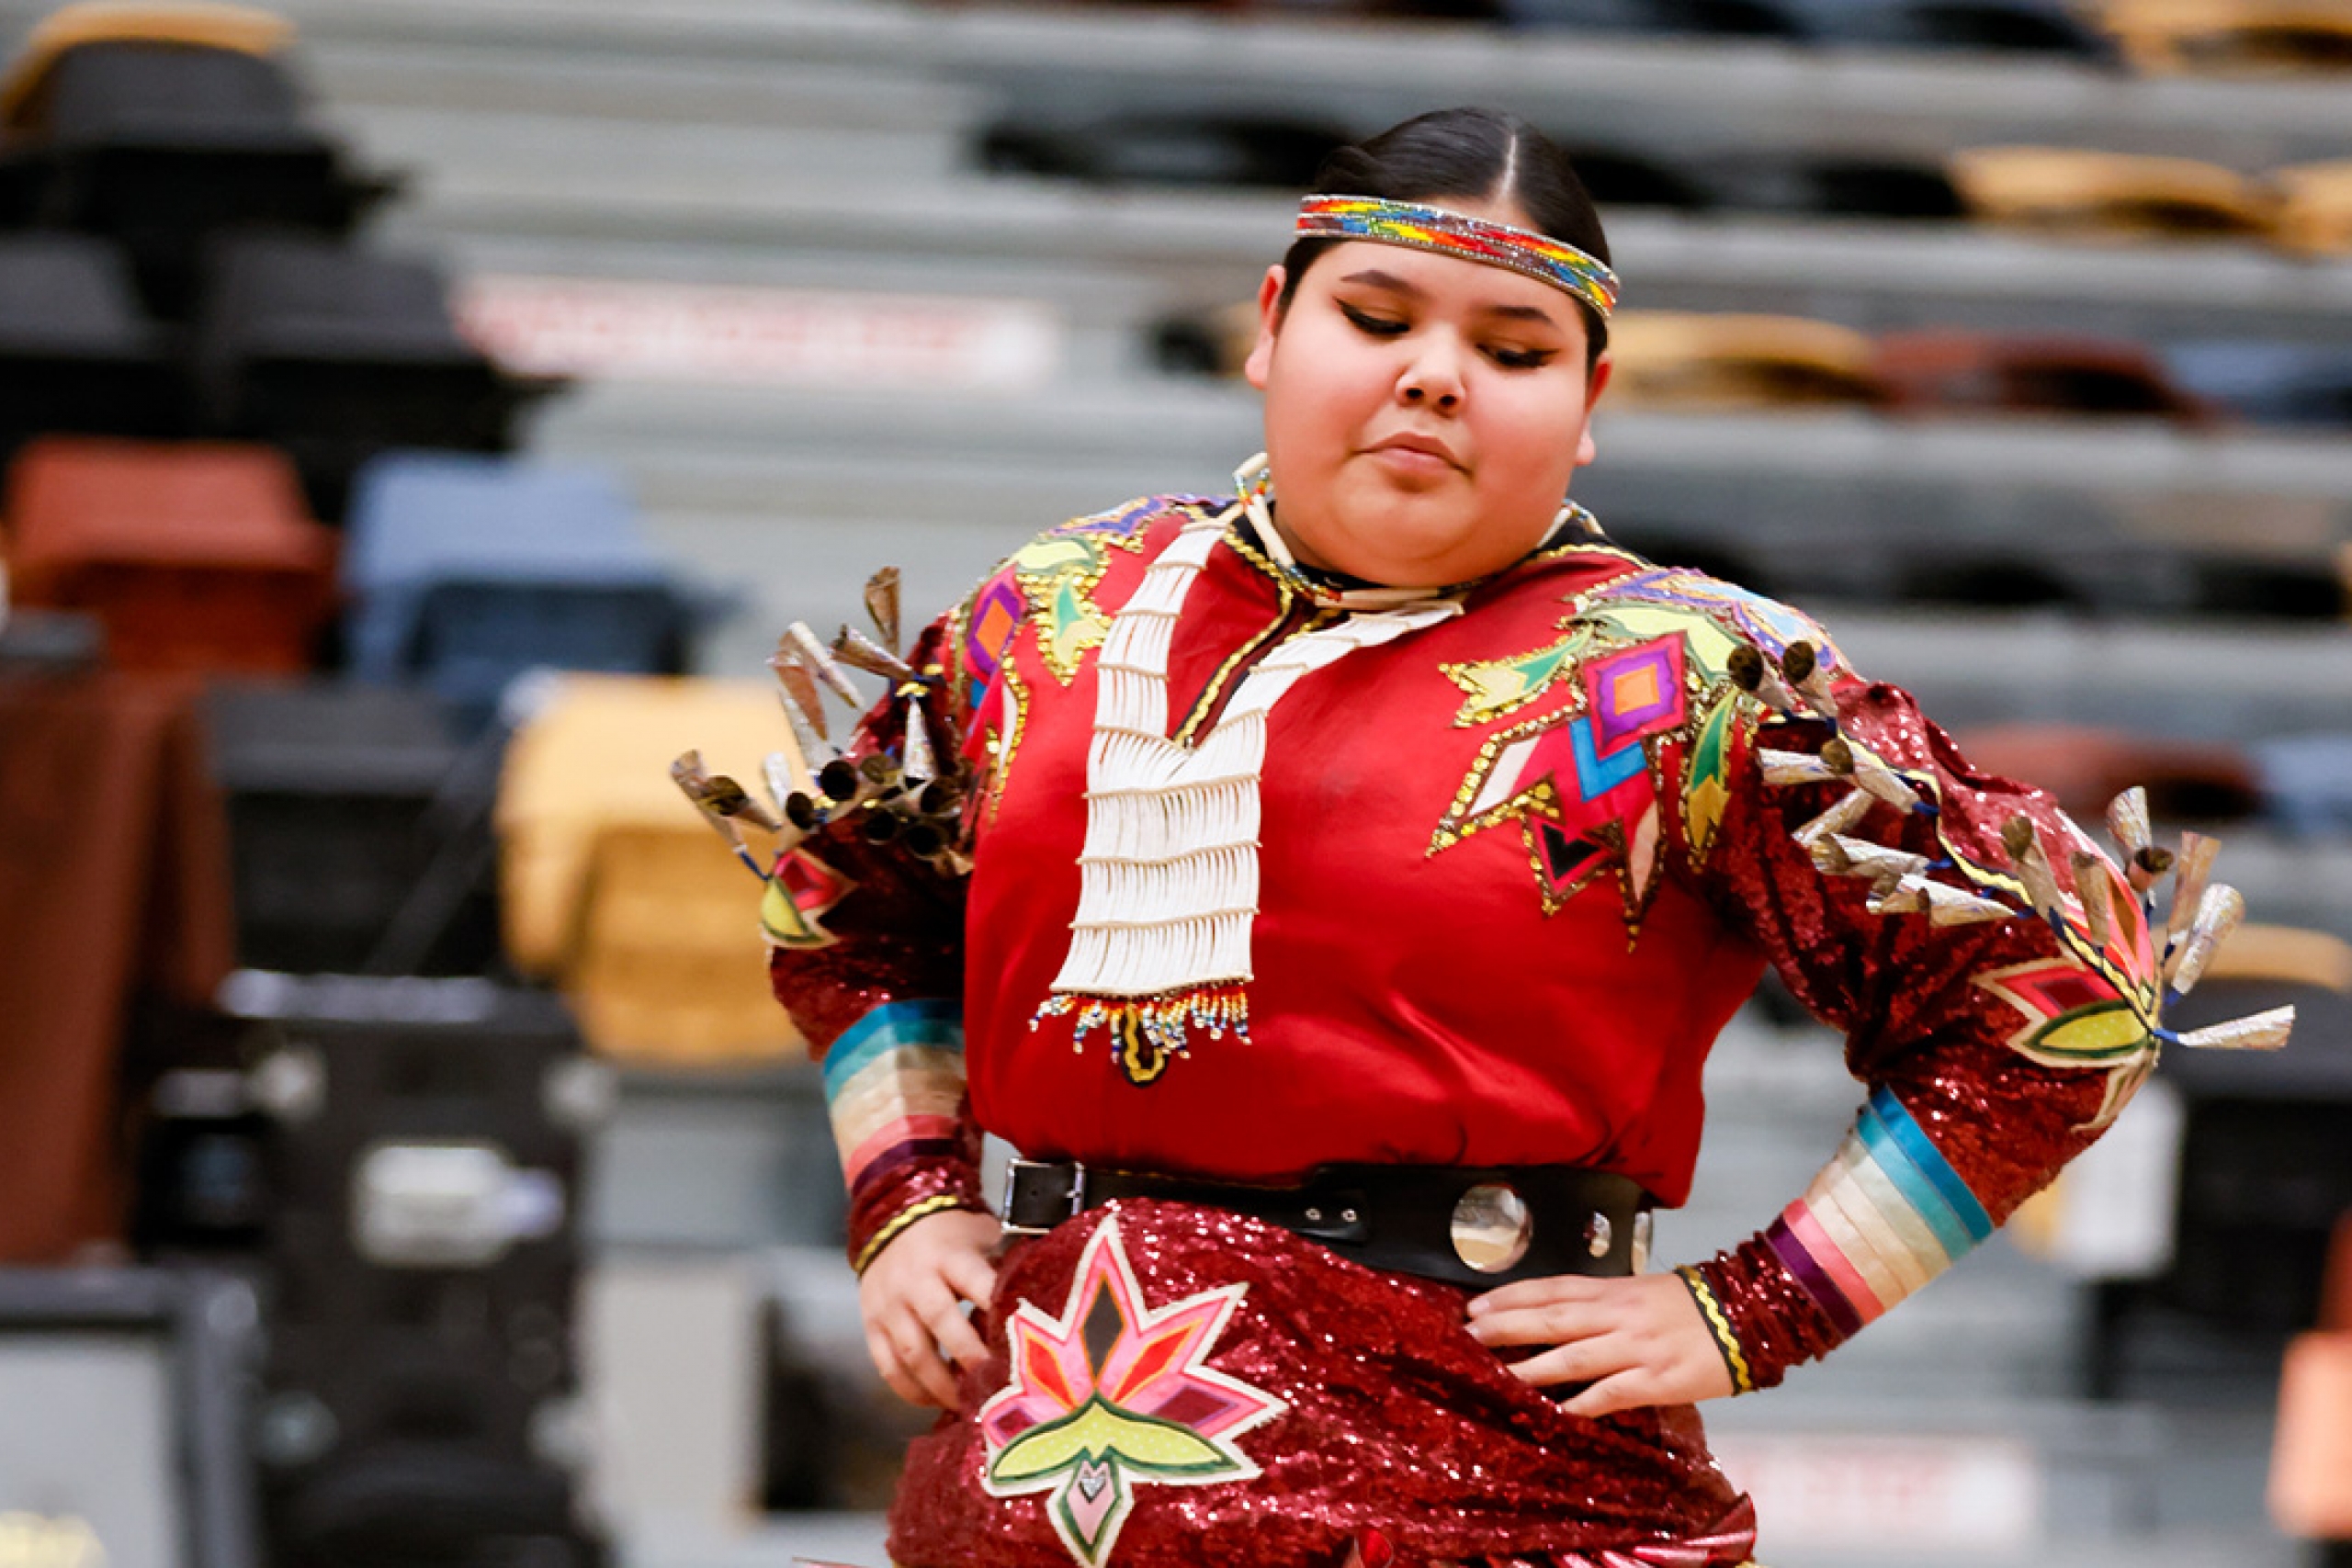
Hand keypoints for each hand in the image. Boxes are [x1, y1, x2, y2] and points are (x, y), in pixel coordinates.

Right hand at [858, 1207, 1001, 1408]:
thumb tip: (1038, 1304)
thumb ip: (1001, 1266)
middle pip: (941, 1323)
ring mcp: (888, 1306)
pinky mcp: (870, 1326)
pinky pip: (888, 1367)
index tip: (1020, 1338)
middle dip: (970, 1358)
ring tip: (966, 1402)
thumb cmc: (947, 1232)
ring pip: (912, 1354)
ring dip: (941, 1385)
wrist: (890, 1221)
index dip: (996, 1309)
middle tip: (995, 1386)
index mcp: (949, 1256)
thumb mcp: (979, 1235)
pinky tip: (933, 1400)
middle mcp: (915, 1281)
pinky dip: (911, 1390)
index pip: (975, 1282)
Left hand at [1465, 1271, 1733, 1418]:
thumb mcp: (1641, 1291)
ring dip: (1530, 1367)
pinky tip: (1555, 1414)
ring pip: (1573, 1356)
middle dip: (1506, 1327)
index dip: (1511, 1296)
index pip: (1552, 1288)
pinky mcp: (1657, 1380)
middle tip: (1468, 1336)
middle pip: (1552, 1318)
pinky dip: (1581, 1404)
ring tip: (1495, 1377)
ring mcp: (1636, 1347)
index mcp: (1613, 1290)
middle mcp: (1618, 1314)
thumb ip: (1601, 1303)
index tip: (1474, 1307)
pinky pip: (1611, 1393)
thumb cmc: (1691, 1305)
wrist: (1748, 1315)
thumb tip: (1555, 1316)